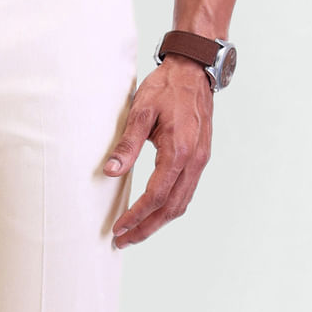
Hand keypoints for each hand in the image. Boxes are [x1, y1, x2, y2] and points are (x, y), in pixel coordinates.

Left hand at [104, 54, 214, 248]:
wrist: (194, 71)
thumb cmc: (167, 87)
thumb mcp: (141, 112)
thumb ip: (126, 144)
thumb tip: (111, 172)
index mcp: (179, 150)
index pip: (156, 195)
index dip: (137, 215)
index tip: (119, 228)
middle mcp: (194, 160)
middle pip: (171, 208)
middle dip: (147, 228)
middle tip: (124, 240)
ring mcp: (200, 161)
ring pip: (182, 203)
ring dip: (158, 222)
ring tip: (136, 232)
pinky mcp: (200, 159)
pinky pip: (186, 192)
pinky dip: (169, 208)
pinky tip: (153, 212)